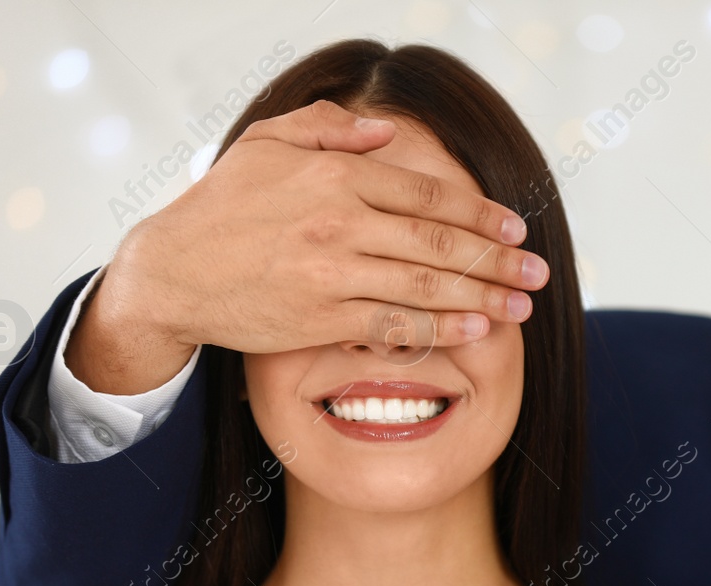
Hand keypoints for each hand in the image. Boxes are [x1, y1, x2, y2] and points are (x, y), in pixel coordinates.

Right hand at [67, 99, 546, 393]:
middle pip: (439, 243)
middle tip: (539, 273)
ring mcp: (331, 272)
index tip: (515, 229)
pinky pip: (394, 324)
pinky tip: (475, 330)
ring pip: (425, 287)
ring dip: (483, 298)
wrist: (171, 271)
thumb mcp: (267, 143)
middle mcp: (340, 221)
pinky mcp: (320, 317)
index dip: (479, 214)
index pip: (427, 195)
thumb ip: (329, 129)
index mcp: (335, 175)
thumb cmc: (221, 206)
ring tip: (522, 307)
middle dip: (498, 260)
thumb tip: (388, 132)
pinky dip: (440, 328)